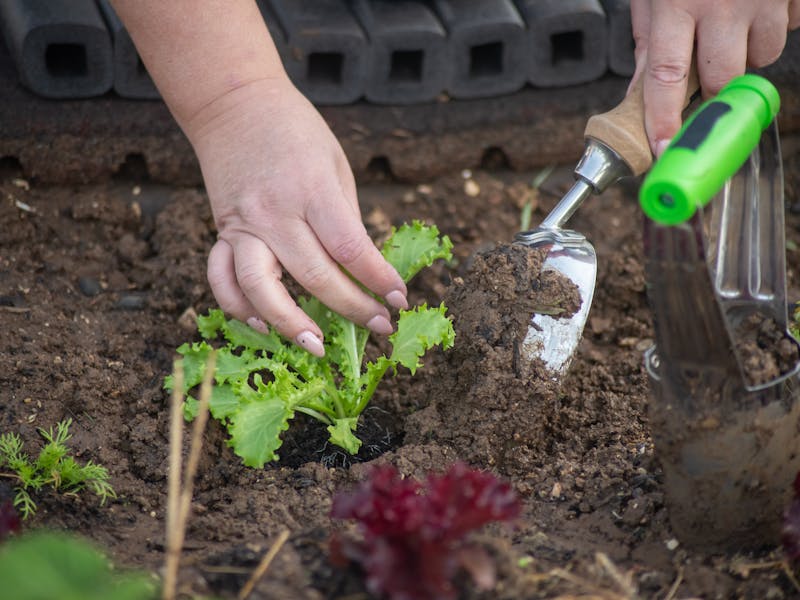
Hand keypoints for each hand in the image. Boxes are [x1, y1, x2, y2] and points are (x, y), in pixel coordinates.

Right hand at [188, 76, 407, 356]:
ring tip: (317, 345)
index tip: (399, 299)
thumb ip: (344, 218)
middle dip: (353, 308)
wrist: (234, 103)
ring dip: (288, 324)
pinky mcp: (221, 231)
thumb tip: (361, 270)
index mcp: (312, 189)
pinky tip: (261, 324)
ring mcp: (242, 225)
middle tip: (379, 326)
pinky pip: (221, 279)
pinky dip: (237, 307)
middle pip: (315, 276)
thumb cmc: (296, 131)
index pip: (350, 248)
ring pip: (260, 288)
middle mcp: (275, 212)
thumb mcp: (335, 164)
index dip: (378, 280)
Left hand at [630, 0, 799, 155]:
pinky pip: (788, 30)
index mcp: (677, 3)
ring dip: (748, 54)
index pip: (666, 76)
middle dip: (714, 87)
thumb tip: (638, 95)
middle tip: (706, 67)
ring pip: (762, 58)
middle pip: (721, 80)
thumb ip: (648, 40)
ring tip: (733, 26)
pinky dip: (771, 28)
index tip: (664, 148)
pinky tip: (756, 8)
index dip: (665, 118)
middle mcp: (721, 4)